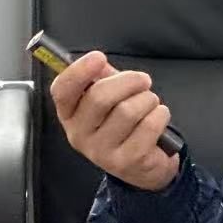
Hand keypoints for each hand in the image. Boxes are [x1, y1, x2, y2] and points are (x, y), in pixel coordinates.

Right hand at [51, 50, 180, 191]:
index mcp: (70, 114)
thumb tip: (99, 62)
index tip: (98, 57)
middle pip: (100, 97)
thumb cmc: (124, 125)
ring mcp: (102, 152)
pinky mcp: (127, 162)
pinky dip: (160, 115)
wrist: (143, 165)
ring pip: (128, 110)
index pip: (62, 91)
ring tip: (150, 104)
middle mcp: (79, 135)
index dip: (78, 71)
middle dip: (129, 81)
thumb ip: (103, 78)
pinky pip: (149, 125)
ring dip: (148, 100)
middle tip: (144, 80)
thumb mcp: (110, 98)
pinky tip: (157, 119)